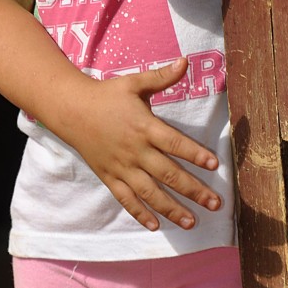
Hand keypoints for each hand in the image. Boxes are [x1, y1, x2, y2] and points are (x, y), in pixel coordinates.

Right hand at [64, 58, 220, 230]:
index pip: (175, 143)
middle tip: (216, 203)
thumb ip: (162, 76)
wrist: (72, 110)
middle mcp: (135, 151)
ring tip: (192, 222)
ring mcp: (122, 167)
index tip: (215, 165)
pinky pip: (126, 200)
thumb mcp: (135, 82)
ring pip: (150, 193)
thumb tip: (185, 61)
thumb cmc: (107, 95)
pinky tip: (155, 226)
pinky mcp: (109, 177)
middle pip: (168, 174)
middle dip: (194, 190)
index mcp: (144, 126)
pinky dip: (140, 214)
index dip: (196, 154)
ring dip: (172, 209)